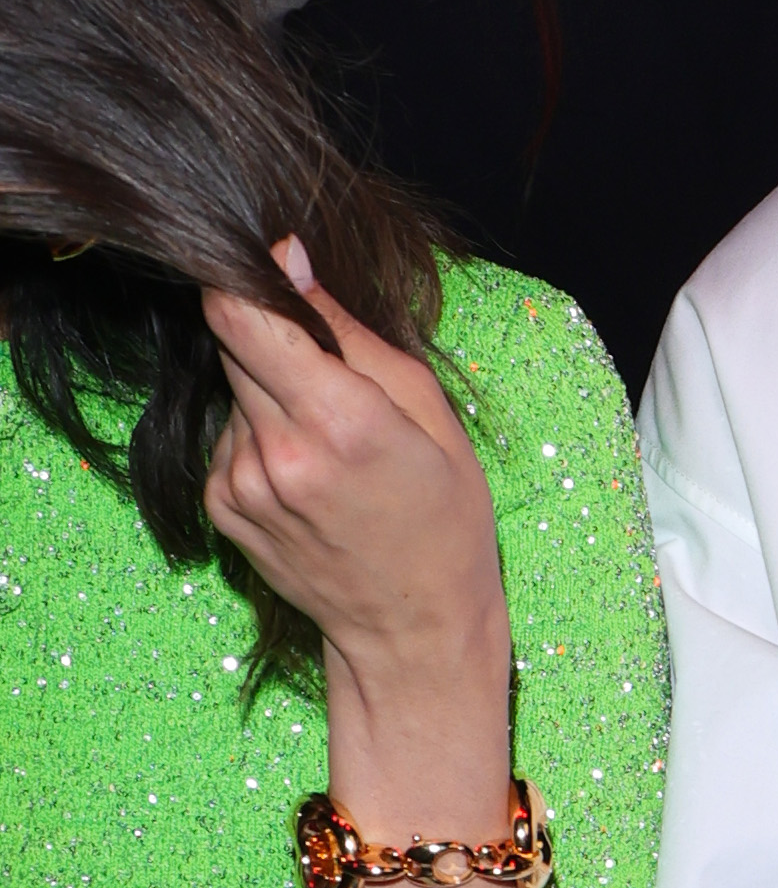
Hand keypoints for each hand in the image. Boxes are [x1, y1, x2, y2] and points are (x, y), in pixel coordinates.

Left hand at [198, 241, 510, 757]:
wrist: (413, 630)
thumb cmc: (445, 520)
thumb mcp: (431, 412)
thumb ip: (352, 332)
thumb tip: (288, 257)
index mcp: (339, 420)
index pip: (240, 312)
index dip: (251, 280)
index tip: (279, 276)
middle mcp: (278, 451)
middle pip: (235, 341)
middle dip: (276, 340)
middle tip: (335, 379)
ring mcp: (242, 483)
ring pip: (234, 389)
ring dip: (272, 394)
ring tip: (331, 442)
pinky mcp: (222, 506)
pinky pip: (229, 435)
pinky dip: (263, 437)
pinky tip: (309, 475)